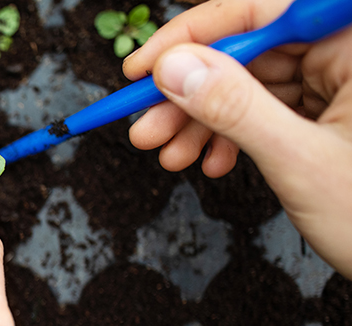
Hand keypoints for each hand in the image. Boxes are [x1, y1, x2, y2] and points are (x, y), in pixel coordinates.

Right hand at [123, 0, 351, 274]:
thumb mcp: (301, 161)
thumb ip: (235, 108)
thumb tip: (174, 68)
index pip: (260, 11)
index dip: (193, 36)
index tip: (144, 68)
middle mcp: (349, 55)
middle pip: (248, 52)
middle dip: (190, 93)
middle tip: (146, 126)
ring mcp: (343, 84)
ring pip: (250, 84)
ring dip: (202, 120)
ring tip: (171, 154)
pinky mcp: (334, 112)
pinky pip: (267, 109)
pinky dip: (231, 135)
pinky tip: (211, 160)